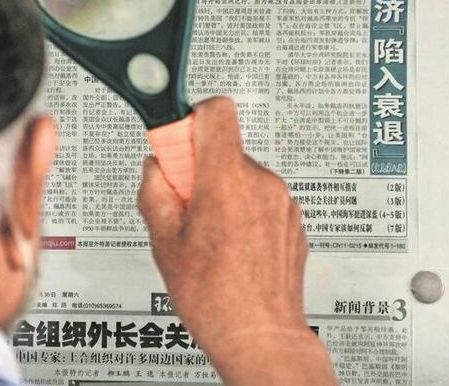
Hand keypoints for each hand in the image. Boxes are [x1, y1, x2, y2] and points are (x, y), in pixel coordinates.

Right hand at [138, 96, 335, 384]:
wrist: (262, 336)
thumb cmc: (216, 298)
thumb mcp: (163, 242)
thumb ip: (154, 191)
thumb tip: (155, 167)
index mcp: (226, 180)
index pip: (216, 111)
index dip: (190, 119)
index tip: (176, 146)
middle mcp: (261, 182)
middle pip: (223, 148)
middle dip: (199, 170)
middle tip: (183, 208)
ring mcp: (282, 201)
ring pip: (241, 176)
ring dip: (222, 194)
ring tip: (208, 237)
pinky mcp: (293, 220)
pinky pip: (260, 199)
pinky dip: (243, 212)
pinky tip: (230, 248)